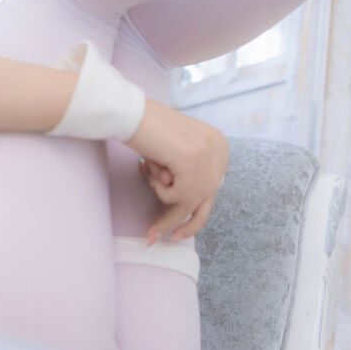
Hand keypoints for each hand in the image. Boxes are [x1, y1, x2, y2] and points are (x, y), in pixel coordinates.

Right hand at [125, 98, 227, 245]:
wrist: (131, 112)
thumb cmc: (147, 129)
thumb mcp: (178, 151)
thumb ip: (191, 172)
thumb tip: (191, 205)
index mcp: (220, 146)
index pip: (212, 189)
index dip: (194, 209)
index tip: (179, 227)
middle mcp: (219, 151)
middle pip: (205, 201)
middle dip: (187, 223)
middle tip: (172, 238)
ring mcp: (207, 158)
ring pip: (188, 203)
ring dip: (162, 194)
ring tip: (147, 169)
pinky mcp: (192, 163)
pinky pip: (174, 197)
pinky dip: (157, 188)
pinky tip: (148, 165)